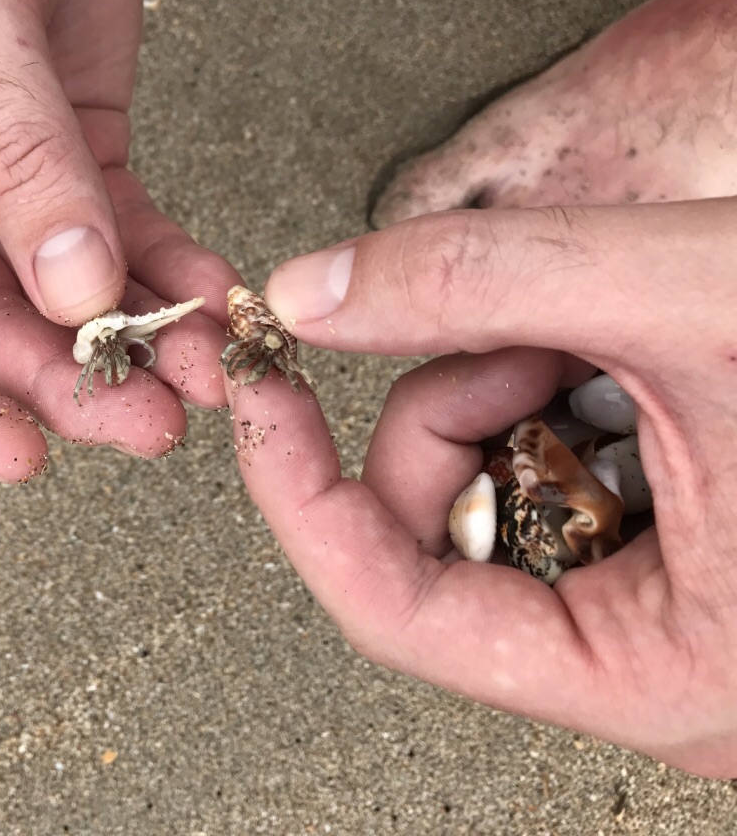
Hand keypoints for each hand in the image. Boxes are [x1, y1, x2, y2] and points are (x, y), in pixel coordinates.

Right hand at [0, 0, 238, 480]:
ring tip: (204, 379)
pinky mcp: (78, 162)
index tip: (12, 449)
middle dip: (66, 381)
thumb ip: (22, 160)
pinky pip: (124, 241)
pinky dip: (170, 280)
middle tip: (145, 420)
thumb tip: (74, 288)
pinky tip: (213, 305)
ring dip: (134, 348)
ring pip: (60, 303)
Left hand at [227, 198, 736, 775]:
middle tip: (526, 326)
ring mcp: (674, 612)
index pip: (399, 610)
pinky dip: (566, 391)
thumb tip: (319, 289)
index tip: (262, 395)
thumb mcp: (693, 294)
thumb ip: (481, 280)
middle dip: (454, 404)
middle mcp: (665, 668)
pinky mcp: (686, 554)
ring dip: (519, 385)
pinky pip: (561, 473)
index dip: (302, 492)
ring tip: (617, 330)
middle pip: (440, 537)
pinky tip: (640, 357)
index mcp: (668, 676)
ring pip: (497, 495)